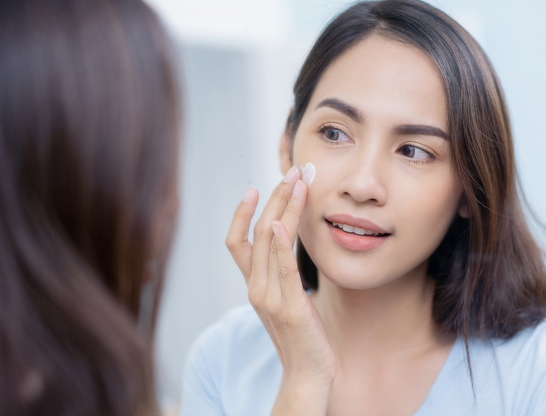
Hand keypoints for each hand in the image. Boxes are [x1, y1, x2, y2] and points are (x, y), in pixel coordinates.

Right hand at [225, 166, 334, 414]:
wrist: (307, 373)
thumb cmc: (302, 334)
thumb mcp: (286, 299)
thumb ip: (281, 274)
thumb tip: (288, 244)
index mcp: (254, 285)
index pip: (237, 242)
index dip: (242, 213)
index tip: (256, 186)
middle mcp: (256, 288)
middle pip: (257, 233)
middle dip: (274, 198)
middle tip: (292, 172)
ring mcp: (271, 297)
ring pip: (270, 242)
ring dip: (285, 208)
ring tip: (299, 183)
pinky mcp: (291, 306)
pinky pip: (283, 270)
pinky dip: (282, 245)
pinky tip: (287, 223)